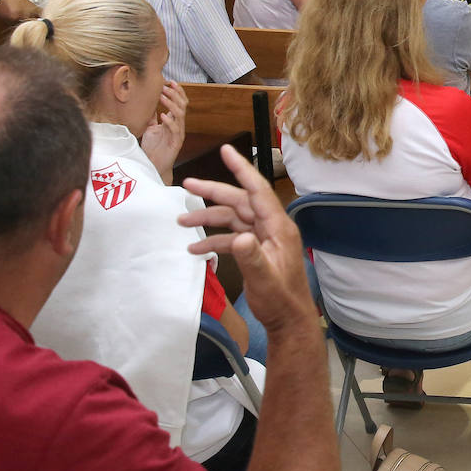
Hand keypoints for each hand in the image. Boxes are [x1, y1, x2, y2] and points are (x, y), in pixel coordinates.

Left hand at [140, 81, 187, 183]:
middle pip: (183, 105)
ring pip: (180, 114)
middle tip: (165, 85)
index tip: (168, 81)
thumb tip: (146, 103)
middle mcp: (178, 125)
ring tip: (162, 96)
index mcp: (173, 121)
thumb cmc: (153, 148)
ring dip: (171, 103)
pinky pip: (175, 129)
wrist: (154, 165)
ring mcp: (178, 134)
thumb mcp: (150, 128)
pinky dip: (169, 121)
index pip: (180, 102)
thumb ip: (151, 116)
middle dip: (175, 94)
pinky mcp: (176, 143)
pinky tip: (162, 115)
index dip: (177, 91)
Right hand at [179, 145, 318, 332]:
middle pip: (240, 201)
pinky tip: (195, 249)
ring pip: (233, 219)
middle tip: (186, 185)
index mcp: (278, 228)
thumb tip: (239, 237)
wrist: (288, 320)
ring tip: (181, 221)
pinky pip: (232, 238)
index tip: (226, 150)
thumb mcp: (265, 280)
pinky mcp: (255, 251)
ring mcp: (263, 239)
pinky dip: (214, 240)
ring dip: (209, 219)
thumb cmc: (281, 301)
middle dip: (213, 192)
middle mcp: (271, 228)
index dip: (241, 169)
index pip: (258, 190)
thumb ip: (252, 258)